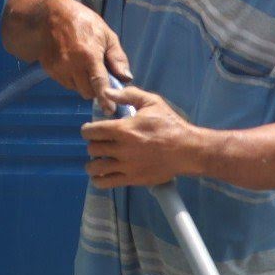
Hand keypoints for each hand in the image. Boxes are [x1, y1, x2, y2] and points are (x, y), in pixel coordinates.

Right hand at [40, 0, 131, 102]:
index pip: (99, 83)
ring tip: (85, 67)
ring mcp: (59, 68)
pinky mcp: (50, 70)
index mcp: (89, 55)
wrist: (50, 16)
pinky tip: (74, 65)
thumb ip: (117, 58)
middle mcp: (72, 65)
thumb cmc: (83, 22)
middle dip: (96, 89)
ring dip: (83, 84)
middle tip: (99, 76)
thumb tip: (127, 78)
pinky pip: (65, 84)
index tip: (110, 111)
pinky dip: (72, 80)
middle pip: (88, 92)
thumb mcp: (106, 35)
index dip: (105, 99)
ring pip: (76, 89)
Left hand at [82, 84, 201, 187]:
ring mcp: (126, 166)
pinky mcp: (132, 179)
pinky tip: (100, 175)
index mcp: (123, 129)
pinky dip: (98, 179)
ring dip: (92, 163)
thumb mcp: (152, 102)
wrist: (187, 150)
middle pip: (92, 148)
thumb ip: (128, 95)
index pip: (91, 131)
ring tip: (98, 160)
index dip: (87, 130)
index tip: (92, 130)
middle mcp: (121, 148)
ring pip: (94, 167)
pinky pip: (105, 182)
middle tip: (100, 143)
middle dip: (93, 144)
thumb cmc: (170, 125)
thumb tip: (107, 92)